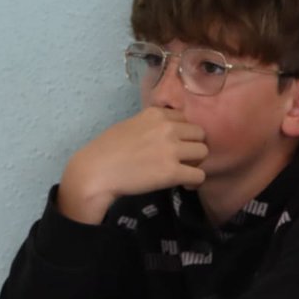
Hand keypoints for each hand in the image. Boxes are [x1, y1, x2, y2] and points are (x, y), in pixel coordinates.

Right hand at [58, 108, 208, 223]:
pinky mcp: (172, 172)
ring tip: (183, 171)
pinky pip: (200, 175)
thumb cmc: (106, 150)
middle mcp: (167, 128)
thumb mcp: (131, 125)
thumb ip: (153, 124)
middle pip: (200, 134)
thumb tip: (170, 130)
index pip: (186, 119)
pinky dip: (195, 181)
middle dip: (193, 146)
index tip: (177, 144)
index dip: (184, 133)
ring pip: (204, 153)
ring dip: (196, 163)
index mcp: (156, 114)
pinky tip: (185, 184)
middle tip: (183, 159)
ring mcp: (171, 149)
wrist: (94, 172)